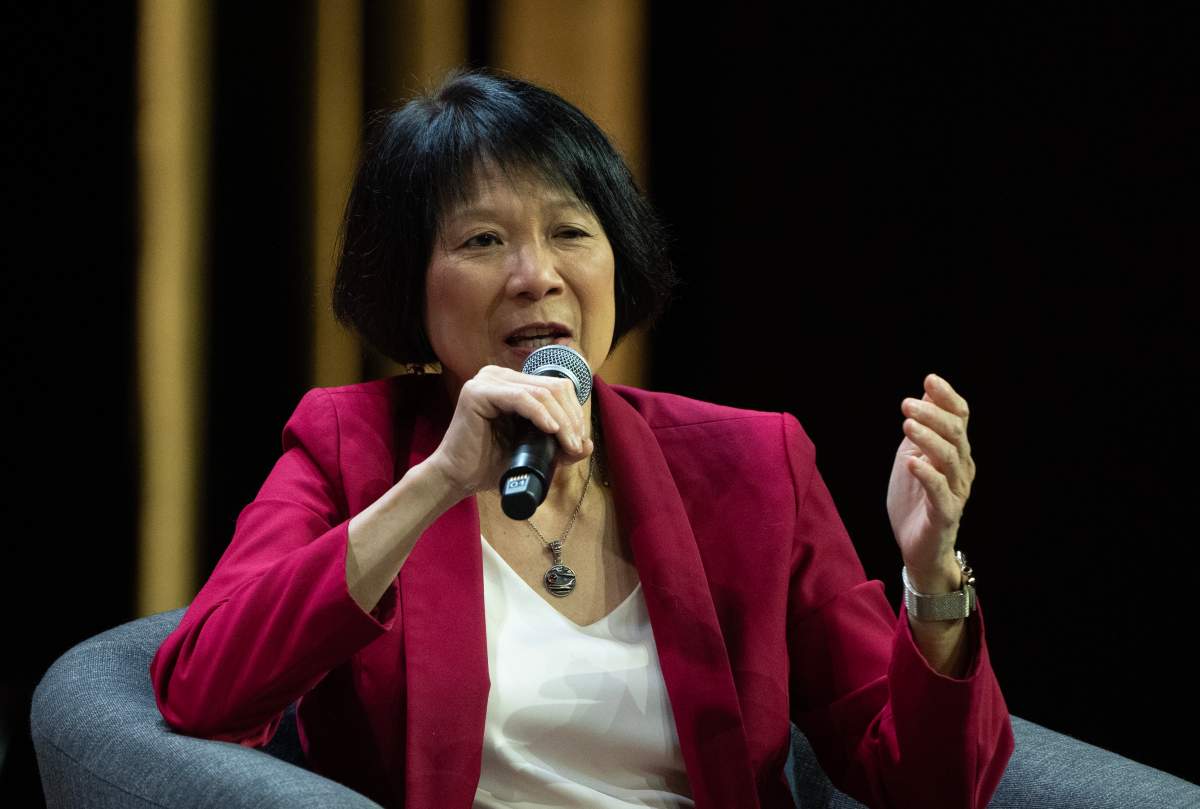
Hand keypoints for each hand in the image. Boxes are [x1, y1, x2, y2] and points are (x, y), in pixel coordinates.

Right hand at [426, 365, 592, 495]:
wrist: (459, 478)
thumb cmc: (491, 464)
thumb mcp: (534, 452)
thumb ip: (559, 446)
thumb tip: (588, 444)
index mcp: (512, 382)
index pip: (556, 387)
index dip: (574, 413)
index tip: (579, 443)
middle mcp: (499, 375)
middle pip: (553, 387)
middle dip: (571, 418)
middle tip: (576, 446)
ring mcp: (487, 380)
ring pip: (541, 392)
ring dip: (561, 420)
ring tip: (568, 445)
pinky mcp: (478, 392)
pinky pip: (520, 398)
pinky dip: (540, 414)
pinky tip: (551, 429)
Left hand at [886, 374, 975, 581]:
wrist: (918, 548)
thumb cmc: (915, 500)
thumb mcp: (913, 456)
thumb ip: (921, 429)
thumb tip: (925, 392)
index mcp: (956, 453)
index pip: (959, 419)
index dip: (947, 398)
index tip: (929, 379)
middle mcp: (961, 470)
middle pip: (956, 435)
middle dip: (933, 415)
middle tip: (907, 404)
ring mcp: (956, 492)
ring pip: (949, 460)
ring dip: (929, 439)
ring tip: (908, 424)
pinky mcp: (944, 514)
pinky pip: (940, 492)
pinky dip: (927, 475)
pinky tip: (912, 463)